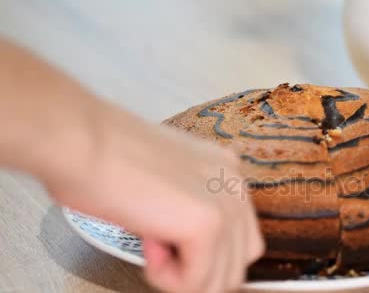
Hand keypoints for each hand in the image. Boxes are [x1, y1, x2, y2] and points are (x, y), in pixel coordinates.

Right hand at [47, 106, 264, 292]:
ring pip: (220, 280)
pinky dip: (166, 278)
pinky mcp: (207, 224)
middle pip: (236, 263)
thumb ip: (187, 208)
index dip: (197, 252)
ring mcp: (226, 203)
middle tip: (156, 243)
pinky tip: (148, 246)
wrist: (81, 141)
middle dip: (194, 269)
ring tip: (150, 243)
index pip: (238, 240)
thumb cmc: (101, 157)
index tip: (162, 235)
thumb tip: (188, 247)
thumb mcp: (163, 182)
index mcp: (225, 171)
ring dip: (180, 276)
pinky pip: (196, 283)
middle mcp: (234, 184)